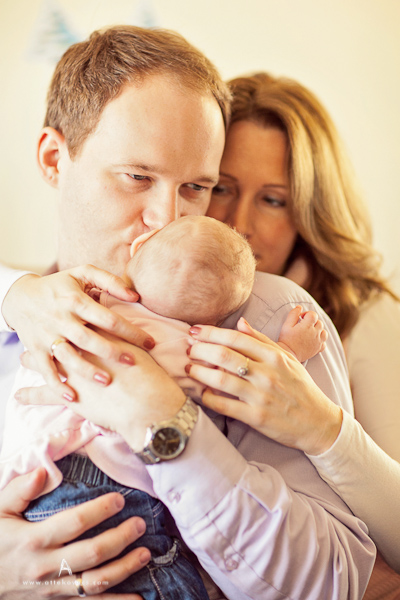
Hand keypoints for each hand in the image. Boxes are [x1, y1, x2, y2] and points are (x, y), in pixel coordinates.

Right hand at [0, 467, 148, 598]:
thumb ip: (19, 490)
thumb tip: (42, 472)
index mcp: (34, 540)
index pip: (74, 523)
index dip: (99, 511)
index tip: (119, 499)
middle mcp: (46, 567)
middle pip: (91, 554)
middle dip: (120, 538)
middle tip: (139, 524)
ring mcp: (52, 589)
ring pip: (95, 583)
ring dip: (125, 569)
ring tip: (146, 553)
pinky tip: (140, 599)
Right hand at [2, 266, 154, 401]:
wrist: (19, 296)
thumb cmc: (59, 285)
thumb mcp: (82, 273)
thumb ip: (110, 281)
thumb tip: (135, 296)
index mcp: (76, 300)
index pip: (107, 318)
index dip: (130, 330)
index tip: (150, 343)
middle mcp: (62, 319)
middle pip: (89, 338)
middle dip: (112, 352)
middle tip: (133, 362)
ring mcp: (48, 335)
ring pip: (68, 356)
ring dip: (86, 370)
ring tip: (106, 381)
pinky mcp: (35, 349)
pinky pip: (46, 369)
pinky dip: (57, 384)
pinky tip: (72, 397)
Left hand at [18, 332, 186, 449]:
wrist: (145, 402)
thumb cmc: (145, 374)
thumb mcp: (137, 345)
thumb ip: (125, 333)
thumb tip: (122, 325)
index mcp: (94, 333)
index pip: (75, 321)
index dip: (67, 317)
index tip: (60, 313)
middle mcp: (78, 349)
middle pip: (54, 336)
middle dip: (42, 334)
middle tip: (34, 330)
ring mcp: (71, 372)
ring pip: (43, 361)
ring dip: (31, 361)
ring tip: (23, 359)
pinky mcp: (69, 396)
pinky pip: (45, 394)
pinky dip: (32, 395)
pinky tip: (20, 396)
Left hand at [186, 317, 341, 454]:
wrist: (318, 422)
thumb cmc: (300, 387)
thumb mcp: (287, 359)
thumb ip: (262, 340)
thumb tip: (240, 323)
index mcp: (274, 356)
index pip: (235, 338)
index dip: (210, 332)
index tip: (194, 331)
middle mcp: (267, 374)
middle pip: (224, 355)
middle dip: (200, 349)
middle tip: (188, 349)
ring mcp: (261, 396)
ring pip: (220, 379)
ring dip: (199, 372)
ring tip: (188, 369)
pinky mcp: (256, 418)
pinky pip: (224, 405)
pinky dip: (208, 397)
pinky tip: (201, 392)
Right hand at [278, 306, 327, 362]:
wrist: (288, 354)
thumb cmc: (286, 339)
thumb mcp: (286, 325)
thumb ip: (293, 314)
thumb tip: (299, 307)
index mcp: (307, 326)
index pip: (313, 314)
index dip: (307, 314)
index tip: (300, 318)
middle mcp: (315, 333)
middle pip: (319, 322)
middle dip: (312, 322)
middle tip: (303, 326)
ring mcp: (318, 341)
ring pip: (324, 332)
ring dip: (318, 330)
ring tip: (309, 332)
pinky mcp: (318, 349)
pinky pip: (324, 343)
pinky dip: (320, 340)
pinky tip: (313, 340)